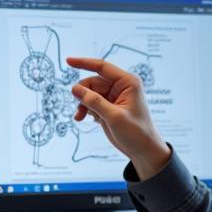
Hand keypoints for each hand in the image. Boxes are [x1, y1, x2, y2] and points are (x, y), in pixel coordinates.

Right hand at [66, 56, 171, 179]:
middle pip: (93, 82)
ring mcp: (113, 97)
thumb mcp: (114, 117)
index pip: (102, 67)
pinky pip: (91, 102)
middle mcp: (120, 86)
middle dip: (83, 94)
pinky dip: (85, 109)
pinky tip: (85, 119)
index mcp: (127, 82)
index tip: (68, 61)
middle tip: (79, 108)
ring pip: (89, 93)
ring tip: (80, 117)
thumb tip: (75, 89)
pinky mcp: (108, 107)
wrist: (143, 150)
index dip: (84, 63)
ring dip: (82, 104)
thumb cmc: (136, 132)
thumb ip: (94, 102)